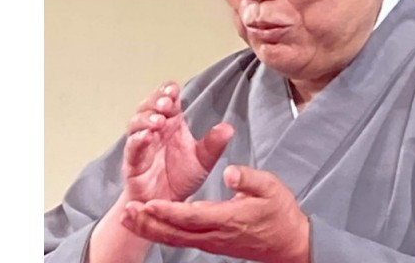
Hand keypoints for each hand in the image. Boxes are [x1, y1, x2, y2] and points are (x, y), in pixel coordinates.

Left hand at [121, 165, 310, 262]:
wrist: (289, 243)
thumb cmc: (280, 213)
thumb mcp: (271, 188)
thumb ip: (248, 179)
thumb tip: (229, 171)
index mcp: (228, 218)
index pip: (192, 216)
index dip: (169, 211)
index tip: (148, 202)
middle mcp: (215, 234)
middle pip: (175, 232)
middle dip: (148, 223)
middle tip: (126, 212)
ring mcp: (211, 241)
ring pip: (174, 238)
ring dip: (149, 229)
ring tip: (128, 218)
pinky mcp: (211, 242)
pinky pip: (180, 239)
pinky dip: (161, 232)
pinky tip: (149, 224)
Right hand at [123, 81, 233, 202]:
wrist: (168, 206)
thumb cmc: (181, 177)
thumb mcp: (203, 160)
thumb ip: (213, 144)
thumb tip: (228, 128)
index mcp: (172, 124)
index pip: (167, 100)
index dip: (167, 91)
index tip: (174, 89)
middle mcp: (155, 131)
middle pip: (148, 107)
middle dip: (155, 101)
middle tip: (167, 103)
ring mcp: (142, 146)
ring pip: (136, 124)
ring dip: (146, 118)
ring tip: (159, 120)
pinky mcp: (133, 164)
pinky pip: (132, 149)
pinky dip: (137, 140)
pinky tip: (146, 136)